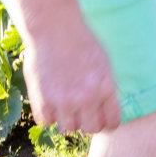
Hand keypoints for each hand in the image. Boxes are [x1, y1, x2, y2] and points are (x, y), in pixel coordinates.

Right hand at [22, 16, 121, 134]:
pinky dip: (48, 115)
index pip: (112, 123)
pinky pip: (46, 121)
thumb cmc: (81, 40)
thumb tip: (105, 108)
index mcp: (106, 89)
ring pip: (68, 128)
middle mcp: (86, 99)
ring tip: (64, 105)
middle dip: (88, 121)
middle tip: (82, 112)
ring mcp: (63, 101)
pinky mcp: (42, 100)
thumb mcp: (104, 63)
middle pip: (91, 129)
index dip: (107, 122)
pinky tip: (49, 101)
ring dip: (67, 119)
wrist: (54, 28)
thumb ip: (106, 88)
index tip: (102, 118)